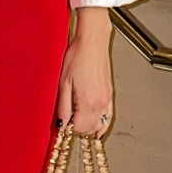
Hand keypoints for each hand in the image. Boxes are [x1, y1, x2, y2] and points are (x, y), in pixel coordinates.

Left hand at [55, 6, 113, 135]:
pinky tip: (97, 129)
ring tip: (79, 124)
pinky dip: (102, 124)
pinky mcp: (109, 94)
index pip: (79, 128)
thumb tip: (62, 124)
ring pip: (100, 124)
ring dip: (89, 128)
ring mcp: (107, 99)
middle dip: (78, 129)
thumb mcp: (63, 83)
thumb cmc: (77, 57)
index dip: (68, 129)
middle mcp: (100, 103)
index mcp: (88, 101)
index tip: (62, 125)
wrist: (92, 43)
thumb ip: (63, 107)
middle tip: (67, 123)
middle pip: (90, 129)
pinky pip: (108, 116)